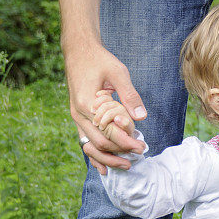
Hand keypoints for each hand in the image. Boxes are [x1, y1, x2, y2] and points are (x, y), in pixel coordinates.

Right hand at [64, 38, 147, 174]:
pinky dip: (96, 155)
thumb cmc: (99, 60)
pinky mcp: (79, 119)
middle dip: (120, 153)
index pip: (109, 132)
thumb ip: (129, 94)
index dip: (127, 142)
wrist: (79, 52)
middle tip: (139, 155)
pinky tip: (105, 167)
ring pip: (91, 147)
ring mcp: (76, 118)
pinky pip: (86, 141)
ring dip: (108, 158)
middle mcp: (79, 114)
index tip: (142, 147)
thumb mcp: (118, 72)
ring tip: (126, 165)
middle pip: (100, 144)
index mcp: (87, 104)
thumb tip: (141, 116)